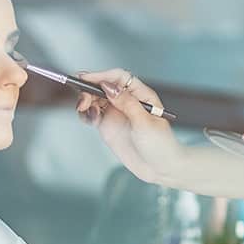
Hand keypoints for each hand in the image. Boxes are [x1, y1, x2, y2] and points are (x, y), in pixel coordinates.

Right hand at [76, 68, 180, 182]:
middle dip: (89, 89)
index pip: (118, 78)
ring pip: (95, 99)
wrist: (160, 167)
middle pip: (103, 87)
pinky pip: (92, 115)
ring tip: (84, 110)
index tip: (86, 78)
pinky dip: (86, 114)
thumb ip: (127, 103)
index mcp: (140, 95)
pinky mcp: (108, 126)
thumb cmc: (160, 144)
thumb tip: (109, 87)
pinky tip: (88, 118)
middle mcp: (126, 101)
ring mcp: (116, 113)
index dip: (101, 76)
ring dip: (85, 101)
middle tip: (83, 101)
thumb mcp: (145, 122)